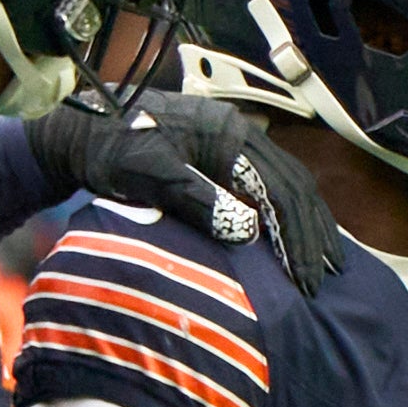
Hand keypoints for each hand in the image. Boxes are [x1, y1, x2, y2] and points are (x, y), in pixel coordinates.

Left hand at [23, 88, 345, 291]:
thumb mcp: (149, 175)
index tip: (306, 278)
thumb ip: (196, 199)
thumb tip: (248, 231)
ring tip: (324, 262)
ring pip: (287, 183)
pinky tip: (294, 234)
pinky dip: (288, 211)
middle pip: (294, 186)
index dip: (296, 238)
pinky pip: (269, 182)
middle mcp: (240, 132)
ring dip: (307, 224)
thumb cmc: (111, 149)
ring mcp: (234, 139)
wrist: (82, 127)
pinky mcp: (222, 151)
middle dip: (312, 234)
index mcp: (229, 136)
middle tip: (325, 279)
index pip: (280, 192)